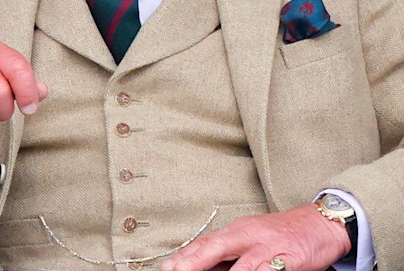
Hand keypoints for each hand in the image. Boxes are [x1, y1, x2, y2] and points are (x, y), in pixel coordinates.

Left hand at [160, 204, 349, 270]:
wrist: (321, 223)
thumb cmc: (282, 234)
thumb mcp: (251, 238)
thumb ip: (229, 253)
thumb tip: (200, 264)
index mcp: (237, 231)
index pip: (206, 242)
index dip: (185, 255)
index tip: (167, 266)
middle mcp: (249, 236)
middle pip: (217, 247)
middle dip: (194, 261)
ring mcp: (269, 247)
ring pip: (243, 264)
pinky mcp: (291, 258)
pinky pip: (272, 270)